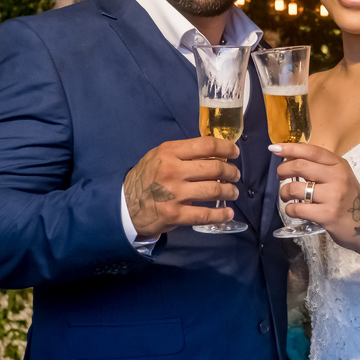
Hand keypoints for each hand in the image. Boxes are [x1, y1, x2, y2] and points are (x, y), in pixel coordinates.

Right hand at [125, 136, 241, 237]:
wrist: (125, 205)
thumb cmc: (146, 178)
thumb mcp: (159, 157)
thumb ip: (183, 154)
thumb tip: (217, 154)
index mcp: (169, 152)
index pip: (207, 145)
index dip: (226, 148)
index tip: (235, 153)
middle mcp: (172, 171)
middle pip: (215, 168)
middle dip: (231, 172)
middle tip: (235, 175)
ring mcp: (174, 194)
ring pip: (214, 190)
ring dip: (230, 191)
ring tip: (233, 192)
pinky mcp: (175, 214)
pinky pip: (205, 215)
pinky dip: (221, 214)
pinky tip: (228, 213)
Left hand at [271, 143, 359, 264]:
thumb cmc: (349, 201)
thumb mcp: (340, 178)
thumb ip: (320, 168)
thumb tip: (289, 158)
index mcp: (339, 165)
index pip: (312, 151)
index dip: (290, 148)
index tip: (274, 148)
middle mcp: (338, 177)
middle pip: (300, 166)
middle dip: (282, 170)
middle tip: (279, 176)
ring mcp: (333, 197)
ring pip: (295, 189)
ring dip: (283, 192)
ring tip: (286, 197)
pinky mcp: (328, 215)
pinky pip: (298, 209)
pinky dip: (290, 210)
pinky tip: (293, 210)